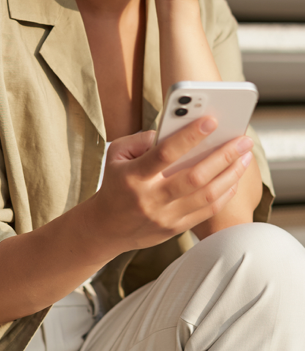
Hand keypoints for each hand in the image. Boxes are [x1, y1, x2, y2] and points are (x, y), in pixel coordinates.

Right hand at [91, 119, 253, 253]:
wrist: (106, 228)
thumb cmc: (116, 182)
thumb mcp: (117, 154)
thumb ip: (144, 139)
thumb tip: (177, 130)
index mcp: (134, 176)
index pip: (165, 153)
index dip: (190, 136)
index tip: (212, 120)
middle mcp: (151, 199)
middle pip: (195, 177)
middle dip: (223, 156)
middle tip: (243, 139)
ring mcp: (165, 217)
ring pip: (206, 196)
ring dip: (231, 174)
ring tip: (245, 156)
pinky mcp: (175, 230)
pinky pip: (207, 211)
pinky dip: (225, 193)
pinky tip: (234, 177)